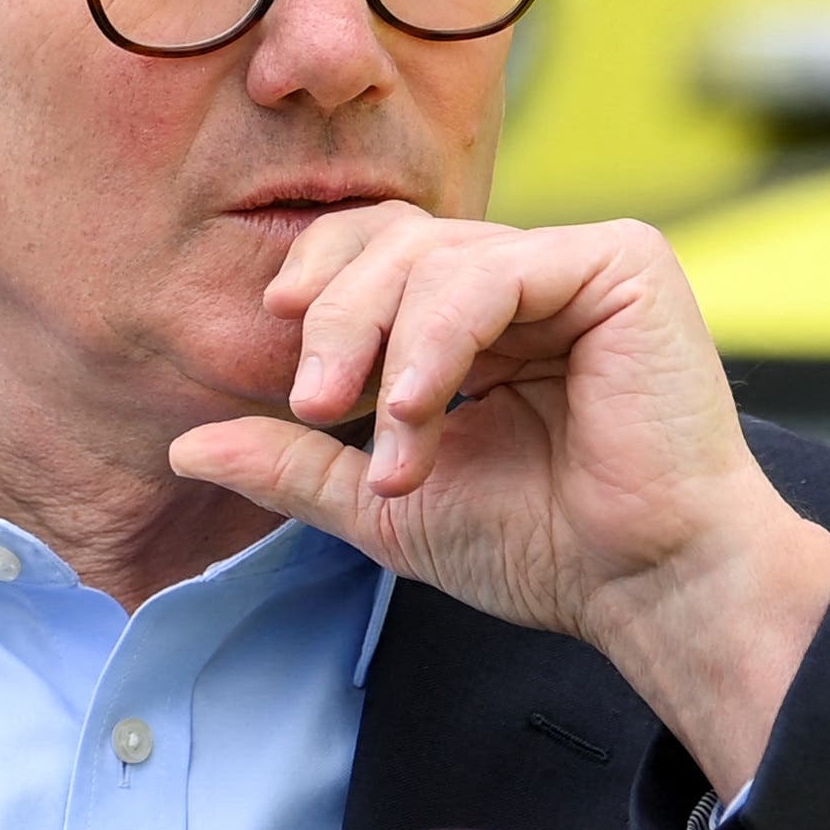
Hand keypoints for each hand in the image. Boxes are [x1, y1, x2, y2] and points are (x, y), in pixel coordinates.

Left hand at [166, 207, 829, 794]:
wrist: (643, 586)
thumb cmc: (542, 549)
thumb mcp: (384, 501)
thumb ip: (294, 465)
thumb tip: (186, 446)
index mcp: (478, 317)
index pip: (376, 251)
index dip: (319, 283)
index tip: (283, 359)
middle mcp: (527, 278)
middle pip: (392, 242)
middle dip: (336, 320)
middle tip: (312, 403)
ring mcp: (576, 263)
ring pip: (435, 254)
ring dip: (386, 347)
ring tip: (387, 439)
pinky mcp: (622, 265)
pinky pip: (497, 270)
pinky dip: (440, 338)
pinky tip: (419, 407)